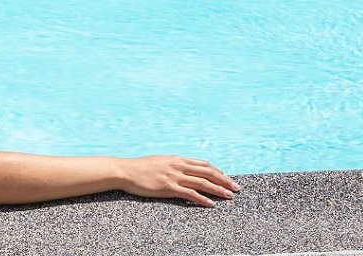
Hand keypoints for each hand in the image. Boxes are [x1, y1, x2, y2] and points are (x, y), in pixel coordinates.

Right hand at [114, 155, 239, 207]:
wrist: (126, 171)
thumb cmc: (141, 168)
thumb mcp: (160, 161)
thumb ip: (174, 164)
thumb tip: (184, 168)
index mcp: (177, 159)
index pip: (204, 164)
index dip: (218, 171)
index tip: (227, 178)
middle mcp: (178, 166)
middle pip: (208, 172)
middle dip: (224, 180)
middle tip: (236, 187)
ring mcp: (174, 176)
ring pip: (202, 183)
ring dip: (218, 190)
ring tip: (229, 196)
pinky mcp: (168, 187)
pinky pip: (190, 194)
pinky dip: (202, 199)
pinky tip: (211, 204)